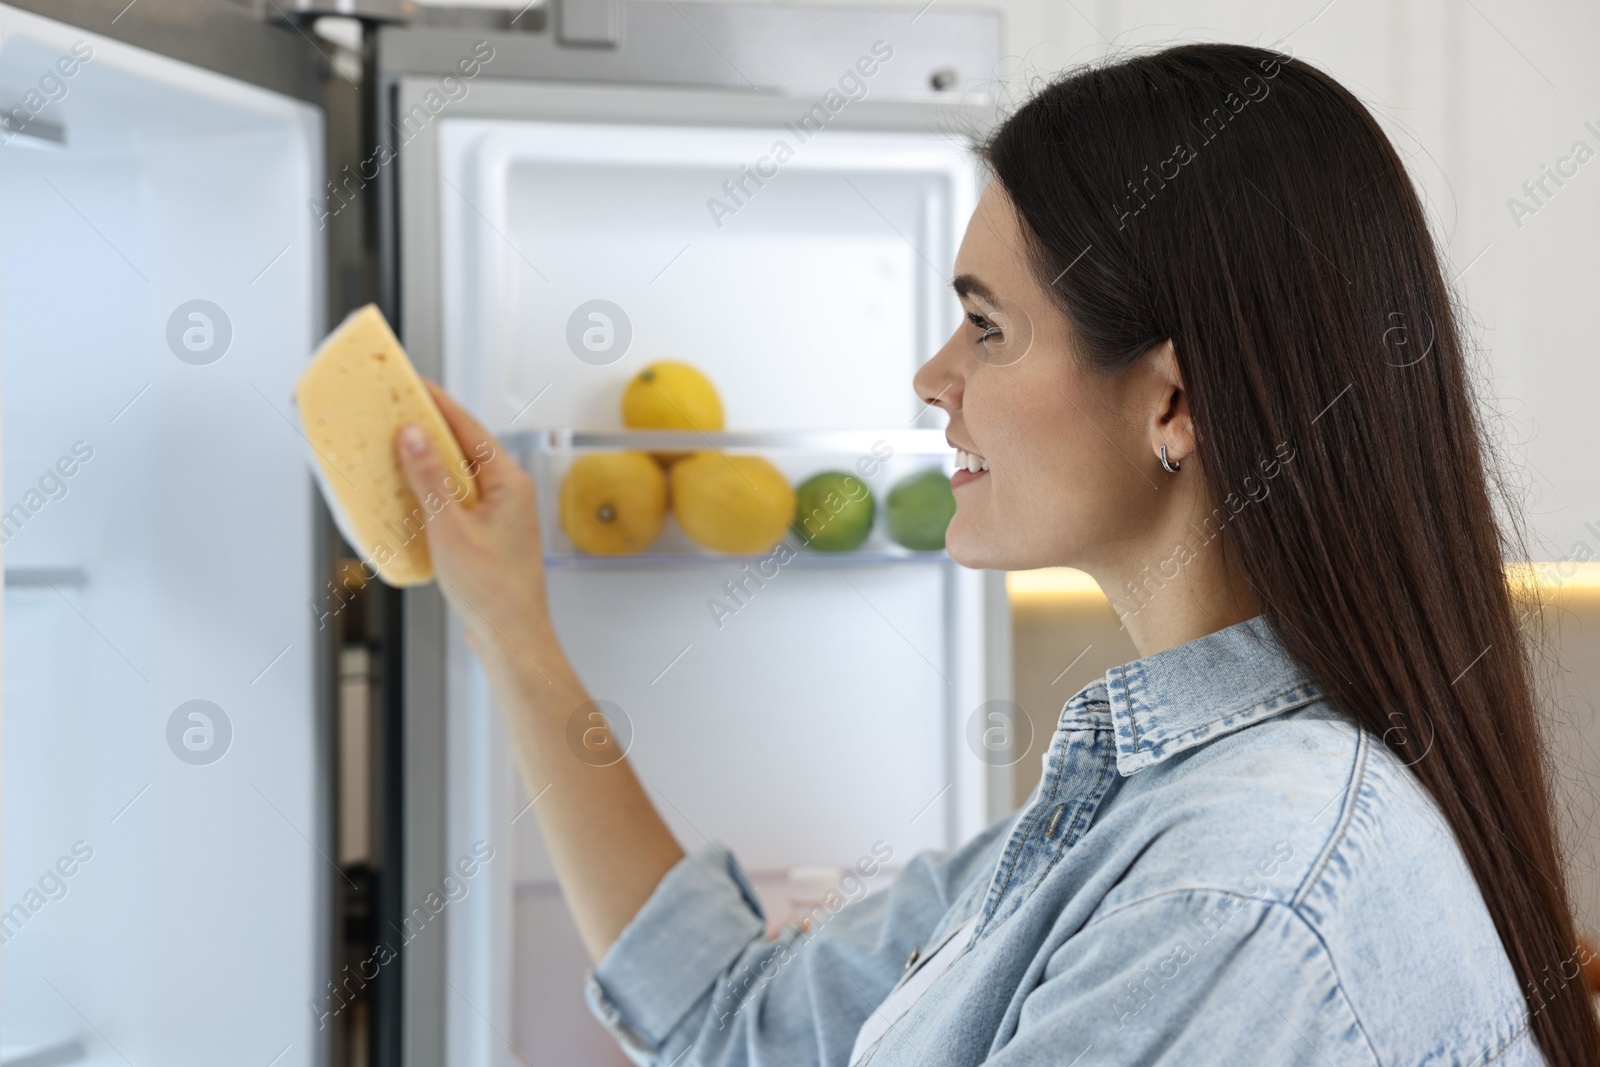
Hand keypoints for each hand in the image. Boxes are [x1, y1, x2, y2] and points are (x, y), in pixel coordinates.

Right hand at [394, 381, 553, 665]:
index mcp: (509, 482)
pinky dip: (428, 497)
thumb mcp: (451, 528)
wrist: (510, 637)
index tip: (411, 384)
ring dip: (424, 467)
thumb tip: (413, 436)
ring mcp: (498, 514)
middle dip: (425, 433)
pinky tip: (404, 498)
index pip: (469, 429)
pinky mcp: (485, 535)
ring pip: (455, 478)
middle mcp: (508, 493)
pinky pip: (453, 504)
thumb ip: (429, 480)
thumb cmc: (493, 591)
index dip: (438, 404)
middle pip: (461, 450)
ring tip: (389, 452)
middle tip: (391, 415)